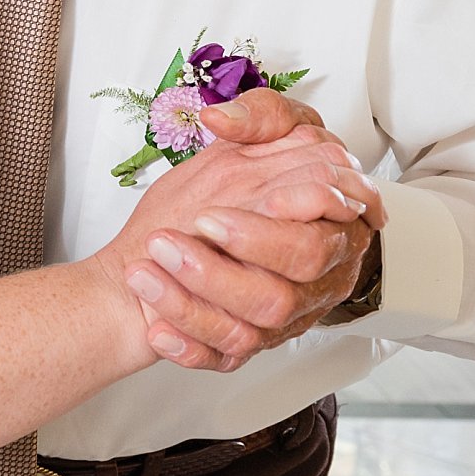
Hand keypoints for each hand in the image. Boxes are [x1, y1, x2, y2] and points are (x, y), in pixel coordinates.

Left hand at [96, 95, 382, 369]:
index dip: (287, 223)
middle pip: (291, 283)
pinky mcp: (244, 345)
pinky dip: (188, 346)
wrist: (195, 237)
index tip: (244, 202)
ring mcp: (281, 319)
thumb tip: (222, 117)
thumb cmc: (237, 191)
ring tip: (147, 268)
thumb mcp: (256, 142)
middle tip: (193, 224)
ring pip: (255, 325)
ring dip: (197, 299)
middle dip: (239, 254)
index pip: (322, 236)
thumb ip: (257, 119)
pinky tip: (156, 329)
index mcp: (327, 231)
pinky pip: (220, 359)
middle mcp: (311, 281)